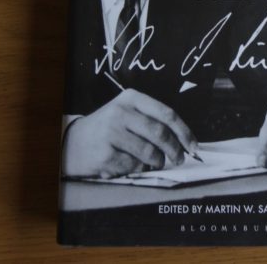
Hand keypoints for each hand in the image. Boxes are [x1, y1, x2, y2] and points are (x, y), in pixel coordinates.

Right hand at [62, 89, 197, 177]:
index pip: (166, 114)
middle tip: (179, 159)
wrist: (73, 141)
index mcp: (131, 98)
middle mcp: (121, 112)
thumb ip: (153, 122)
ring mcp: (111, 132)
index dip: (184, 132)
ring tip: (155, 162)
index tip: (193, 146)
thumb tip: (184, 143)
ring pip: (149, 152)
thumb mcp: (128, 114)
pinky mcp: (105, 153)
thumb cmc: (108, 129)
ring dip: (158, 161)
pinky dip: (139, 168)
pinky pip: (134, 165)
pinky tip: (132, 164)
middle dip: (175, 150)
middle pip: (160, 133)